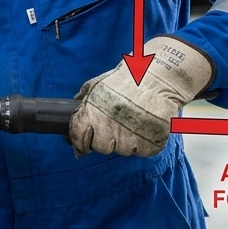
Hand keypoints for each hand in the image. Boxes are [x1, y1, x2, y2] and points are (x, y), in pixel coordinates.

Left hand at [68, 35, 213, 156]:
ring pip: (124, 151)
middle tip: (114, 128)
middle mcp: (111, 127)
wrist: (157, 77)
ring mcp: (133, 136)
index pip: (79, 138)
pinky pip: (144, 151)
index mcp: (93, 113)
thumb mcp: (96, 85)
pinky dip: (145, 144)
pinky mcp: (153, 140)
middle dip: (105, 141)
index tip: (84, 143)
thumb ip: (82, 101)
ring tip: (132, 124)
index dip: (80, 142)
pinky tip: (145, 128)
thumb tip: (70, 116)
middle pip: (102, 148)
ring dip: (126, 142)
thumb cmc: (125, 80)